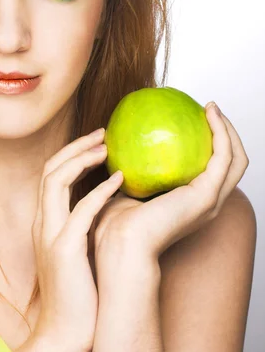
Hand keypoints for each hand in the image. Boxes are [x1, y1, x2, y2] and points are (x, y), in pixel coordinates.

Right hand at [30, 127, 123, 351]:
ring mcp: (51, 235)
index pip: (51, 176)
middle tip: (103, 133)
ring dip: (81, 158)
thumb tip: (104, 208)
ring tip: (107, 146)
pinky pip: (81, 210)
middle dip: (75, 146)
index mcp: (45, 223)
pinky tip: (119, 179)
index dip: (71, 154)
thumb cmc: (77, 296)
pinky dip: (99, 190)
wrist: (63, 335)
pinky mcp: (65, 250)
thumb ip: (81, 229)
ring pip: (56, 180)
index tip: (96, 142)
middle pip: (50, 169)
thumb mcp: (75, 254)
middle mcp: (42, 223)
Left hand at [92, 102, 248, 268]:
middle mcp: (207, 203)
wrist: (119, 244)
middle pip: (233, 164)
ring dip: (228, 129)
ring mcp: (210, 201)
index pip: (213, 171)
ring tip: (211, 107)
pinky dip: (221, 132)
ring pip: (236, 158)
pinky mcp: (206, 195)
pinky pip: (223, 156)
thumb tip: (119, 140)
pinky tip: (208, 113)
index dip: (212, 145)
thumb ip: (132, 168)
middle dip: (227, 134)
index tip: (195, 119)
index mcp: (190, 203)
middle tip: (209, 109)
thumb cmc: (115, 223)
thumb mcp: (125, 186)